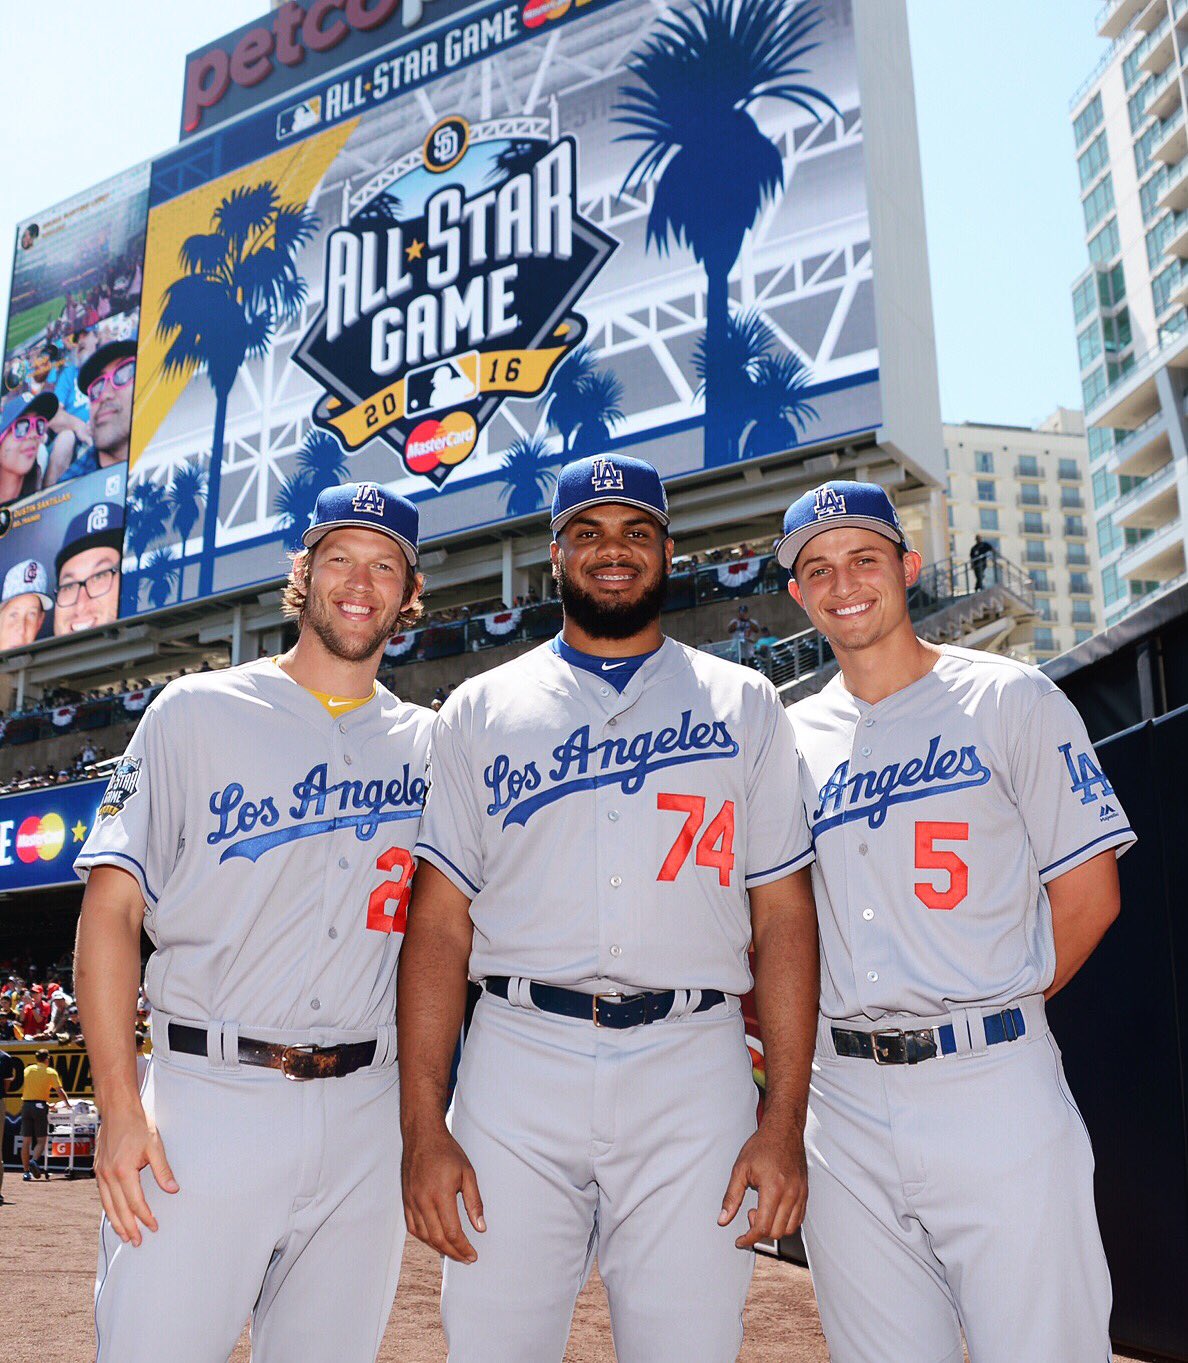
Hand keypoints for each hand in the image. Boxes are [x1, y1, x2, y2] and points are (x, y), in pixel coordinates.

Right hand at [94, 1103, 177, 1246]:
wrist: (118, 1110)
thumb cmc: (137, 1125)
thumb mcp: (155, 1145)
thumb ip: (163, 1170)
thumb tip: (173, 1189)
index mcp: (123, 1171)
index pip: (135, 1202)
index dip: (145, 1217)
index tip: (153, 1226)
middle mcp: (108, 1176)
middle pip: (119, 1209)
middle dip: (129, 1227)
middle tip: (138, 1241)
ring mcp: (101, 1174)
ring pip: (107, 1206)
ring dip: (116, 1223)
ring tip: (125, 1236)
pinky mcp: (98, 1170)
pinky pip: (103, 1196)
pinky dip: (109, 1209)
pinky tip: (114, 1215)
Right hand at [401, 1121, 484, 1262]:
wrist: (422, 1136)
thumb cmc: (447, 1152)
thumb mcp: (468, 1173)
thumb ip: (474, 1202)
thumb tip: (480, 1227)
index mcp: (440, 1194)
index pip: (452, 1232)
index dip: (463, 1248)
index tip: (473, 1255)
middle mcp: (423, 1200)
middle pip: (438, 1239)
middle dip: (453, 1253)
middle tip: (466, 1258)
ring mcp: (412, 1201)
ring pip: (424, 1236)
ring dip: (439, 1249)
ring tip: (453, 1253)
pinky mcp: (406, 1200)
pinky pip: (413, 1227)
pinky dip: (424, 1239)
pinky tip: (435, 1241)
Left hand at [718, 1119, 807, 1248]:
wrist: (783, 1130)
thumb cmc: (762, 1146)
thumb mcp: (740, 1169)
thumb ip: (731, 1197)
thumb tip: (723, 1220)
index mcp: (773, 1189)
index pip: (763, 1227)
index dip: (749, 1238)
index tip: (740, 1240)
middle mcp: (790, 1194)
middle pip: (777, 1232)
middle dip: (760, 1231)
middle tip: (749, 1213)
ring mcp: (800, 1194)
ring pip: (790, 1229)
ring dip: (774, 1228)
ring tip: (762, 1210)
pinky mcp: (805, 1193)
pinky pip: (798, 1219)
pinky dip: (785, 1222)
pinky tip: (773, 1210)